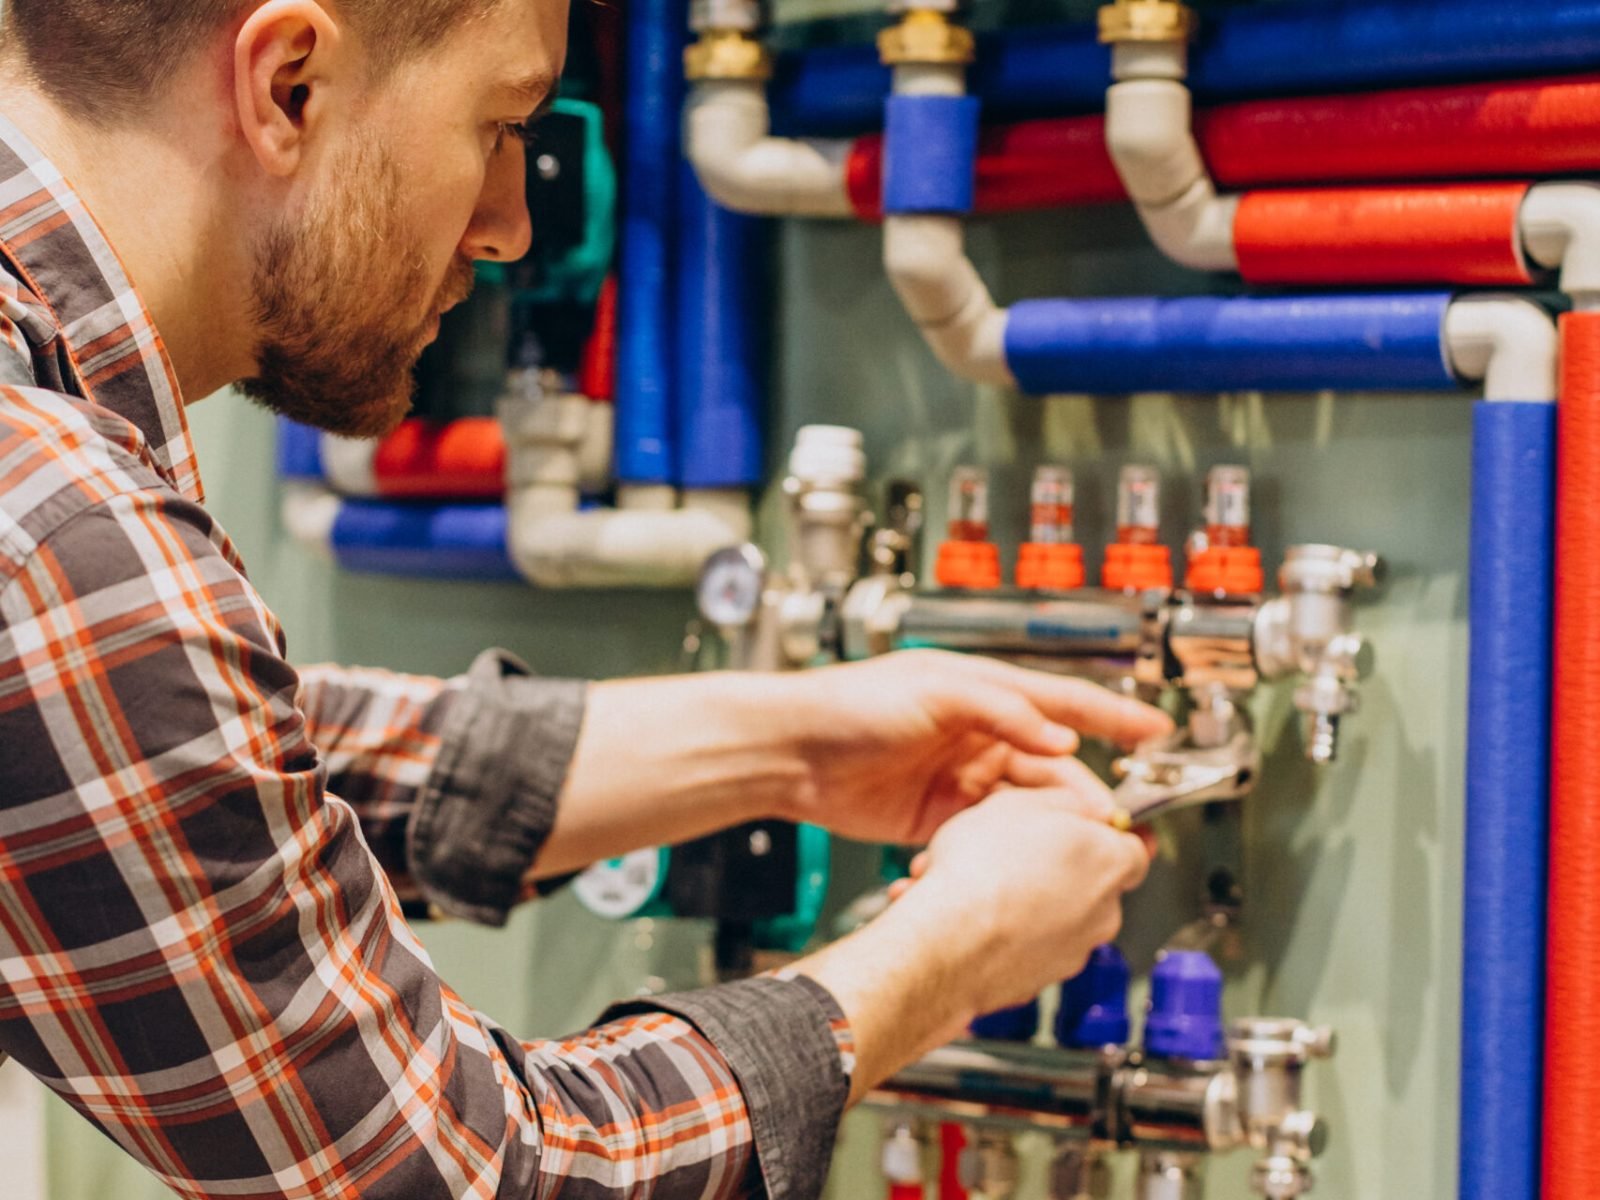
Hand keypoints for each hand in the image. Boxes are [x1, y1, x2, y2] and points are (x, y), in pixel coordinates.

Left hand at [781, 650, 1171, 844]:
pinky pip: (987, 834)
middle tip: (1111, 822)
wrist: (791, 751)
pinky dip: (1003, 849)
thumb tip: (1057, 739)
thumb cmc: (851, 704)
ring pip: (1025, 806)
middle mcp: (979, 734)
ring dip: (1048, 828)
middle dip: (1084, 794)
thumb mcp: (934, 692)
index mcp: (984, 693)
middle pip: (1051, 766)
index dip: (1113, 717)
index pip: (1063, 704)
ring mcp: (960, 777)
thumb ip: (1000, 711)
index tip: (1157, 731)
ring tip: (1071, 850)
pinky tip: (1016, 863)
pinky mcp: (937, 818)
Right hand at [799, 780, 1152, 1097]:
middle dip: (1054, 867)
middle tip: (1014, 851)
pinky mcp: (1040, 980)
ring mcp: (1073, 951)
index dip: (1107, 833)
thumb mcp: (1021, 801)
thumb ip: (1063, 800)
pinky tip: (966, 914)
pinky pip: (1027, 947)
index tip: (1089, 827)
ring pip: (1053, 916)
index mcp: (1110, 861)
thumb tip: (1077, 804)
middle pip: (1090, 881)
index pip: (1136, 845)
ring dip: (1022, 899)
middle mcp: (1103, 912)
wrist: (948, 938)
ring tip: (973, 883)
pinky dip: (1005, 932)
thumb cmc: (982, 870)